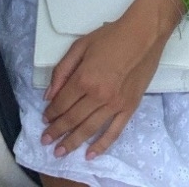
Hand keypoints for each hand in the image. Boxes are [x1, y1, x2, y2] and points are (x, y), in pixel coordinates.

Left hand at [40, 0, 178, 159]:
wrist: (143, 34)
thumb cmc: (111, 36)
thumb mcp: (81, 45)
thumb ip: (62, 70)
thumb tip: (49, 94)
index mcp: (84, 78)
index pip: (62, 103)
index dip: (51, 113)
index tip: (45, 119)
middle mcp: (98, 95)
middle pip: (72, 119)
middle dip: (57, 131)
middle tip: (46, 141)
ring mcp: (115, 104)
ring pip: (89, 129)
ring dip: (73, 142)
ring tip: (60, 152)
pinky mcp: (129, 107)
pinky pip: (114, 132)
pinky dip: (101, 146)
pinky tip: (90, 154)